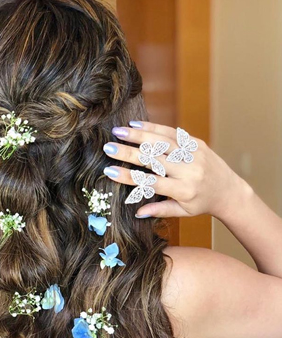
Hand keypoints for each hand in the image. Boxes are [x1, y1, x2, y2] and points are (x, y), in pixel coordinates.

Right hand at [102, 121, 244, 218]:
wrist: (229, 190)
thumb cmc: (201, 204)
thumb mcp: (182, 212)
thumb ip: (160, 210)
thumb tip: (137, 212)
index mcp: (184, 190)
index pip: (151, 182)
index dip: (129, 177)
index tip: (109, 171)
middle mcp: (189, 170)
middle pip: (153, 159)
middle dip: (128, 152)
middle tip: (108, 147)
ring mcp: (194, 154)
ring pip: (162, 142)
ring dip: (138, 135)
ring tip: (118, 131)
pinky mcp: (197, 143)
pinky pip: (172, 133)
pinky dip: (154, 128)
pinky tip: (136, 124)